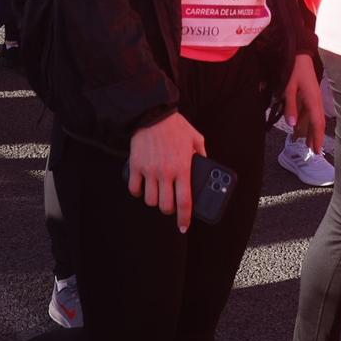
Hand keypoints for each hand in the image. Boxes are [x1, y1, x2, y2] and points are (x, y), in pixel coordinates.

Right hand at [128, 111, 206, 232]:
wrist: (153, 113)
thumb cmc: (175, 126)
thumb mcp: (195, 138)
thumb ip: (202, 153)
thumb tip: (206, 164)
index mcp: (183, 168)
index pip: (184, 202)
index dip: (184, 219)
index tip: (184, 227)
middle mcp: (166, 173)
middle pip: (165, 206)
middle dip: (168, 210)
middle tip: (170, 205)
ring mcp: (149, 171)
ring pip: (150, 200)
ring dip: (154, 201)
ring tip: (157, 194)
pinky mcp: (136, 166)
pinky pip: (134, 189)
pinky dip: (138, 192)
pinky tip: (143, 188)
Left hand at [282, 54, 324, 153]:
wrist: (299, 53)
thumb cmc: (294, 69)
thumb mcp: (289, 87)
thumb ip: (291, 106)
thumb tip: (292, 125)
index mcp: (313, 100)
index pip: (318, 123)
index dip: (318, 138)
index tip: (317, 150)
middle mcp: (316, 101)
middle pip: (317, 122)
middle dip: (315, 137)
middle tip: (313, 151)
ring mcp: (313, 97)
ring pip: (312, 118)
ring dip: (309, 130)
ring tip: (305, 143)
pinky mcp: (309, 94)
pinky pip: (308, 111)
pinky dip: (304, 121)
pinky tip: (298, 127)